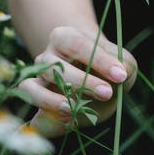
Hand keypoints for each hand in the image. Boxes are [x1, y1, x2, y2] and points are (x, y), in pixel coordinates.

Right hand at [20, 26, 136, 136]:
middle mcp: (47, 55)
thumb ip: (124, 63)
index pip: (80, 44)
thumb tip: (121, 73)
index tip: (120, 75)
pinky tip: (67, 117)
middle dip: (83, 82)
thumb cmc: (107, 64)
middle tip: (107, 93)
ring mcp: (37, 77)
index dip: (100, 60)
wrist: (93, 77)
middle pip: (56, 67)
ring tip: (75, 110)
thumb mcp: (120, 60)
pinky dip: (43, 111)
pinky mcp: (33, 97)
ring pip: (35, 86)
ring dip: (55, 100)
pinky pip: (29, 104)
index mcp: (65, 36)